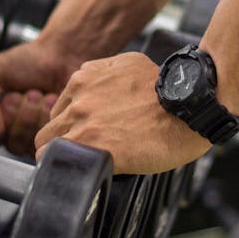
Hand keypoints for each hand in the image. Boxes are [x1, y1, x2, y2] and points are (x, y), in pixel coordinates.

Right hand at [0, 41, 83, 152]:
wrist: (60, 54)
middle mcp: (15, 132)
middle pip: (13, 143)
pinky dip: (50, 114)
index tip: (10, 96)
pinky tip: (52, 99)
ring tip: (40, 94)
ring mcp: (36, 136)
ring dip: (36, 112)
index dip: (3, 117)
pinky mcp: (56, 134)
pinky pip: (49, 138)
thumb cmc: (28, 61)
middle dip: (22, 112)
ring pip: (32, 142)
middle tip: (29, 92)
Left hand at [35, 53, 210, 174]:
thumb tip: (94, 82)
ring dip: (64, 158)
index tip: (82, 135)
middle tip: (83, 154)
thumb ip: (103, 71)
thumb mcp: (131, 63)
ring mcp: (83, 125)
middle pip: (48, 130)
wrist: (190, 108)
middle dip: (61, 143)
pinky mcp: (93, 149)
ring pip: (47, 148)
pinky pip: (62, 165)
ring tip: (86, 166)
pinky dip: (70, 171)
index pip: (58, 109)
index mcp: (83, 79)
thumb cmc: (169, 90)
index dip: (68, 126)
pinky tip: (85, 174)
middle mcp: (78, 100)